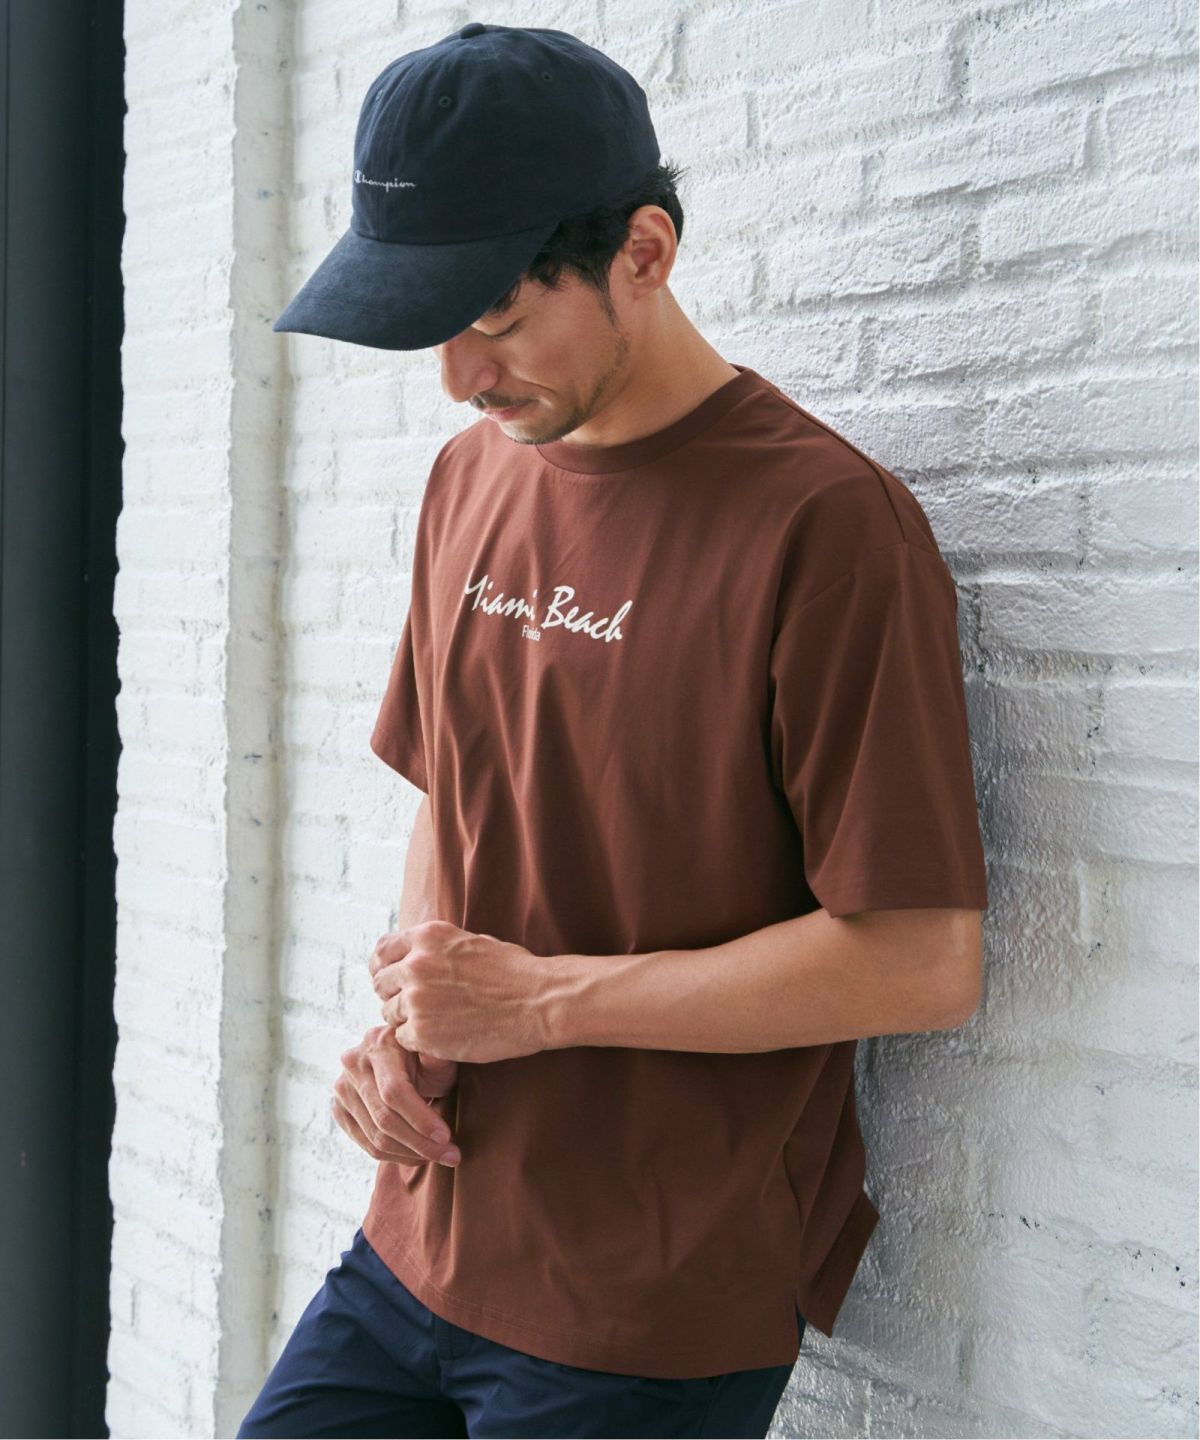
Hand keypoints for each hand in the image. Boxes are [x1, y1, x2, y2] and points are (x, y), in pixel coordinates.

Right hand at [331, 1024, 460, 1167]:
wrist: (398, 1056)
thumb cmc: (424, 1055)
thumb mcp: (436, 1053)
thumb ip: (438, 1058)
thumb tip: (443, 1056)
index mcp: (379, 1044)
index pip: (394, 1091)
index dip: (421, 1118)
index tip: (446, 1137)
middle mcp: (353, 1064)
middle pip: (384, 1119)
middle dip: (421, 1143)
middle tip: (451, 1156)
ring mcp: (342, 1089)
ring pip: (375, 1138)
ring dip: (411, 1154)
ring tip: (439, 1155)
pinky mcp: (339, 1110)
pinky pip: (367, 1144)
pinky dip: (395, 1155)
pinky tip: (418, 1154)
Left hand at [369, 919, 552, 1063]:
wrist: (539, 1001)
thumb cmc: (515, 972)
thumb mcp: (472, 942)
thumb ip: (438, 949)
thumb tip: (417, 954)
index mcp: (428, 936)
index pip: (383, 950)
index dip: (385, 968)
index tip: (393, 981)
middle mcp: (416, 964)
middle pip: (381, 984)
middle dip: (395, 995)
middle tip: (419, 1007)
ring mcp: (416, 999)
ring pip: (389, 1013)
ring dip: (407, 1020)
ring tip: (437, 1023)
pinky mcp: (422, 1031)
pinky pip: (403, 1038)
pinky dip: (418, 1041)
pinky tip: (442, 1038)